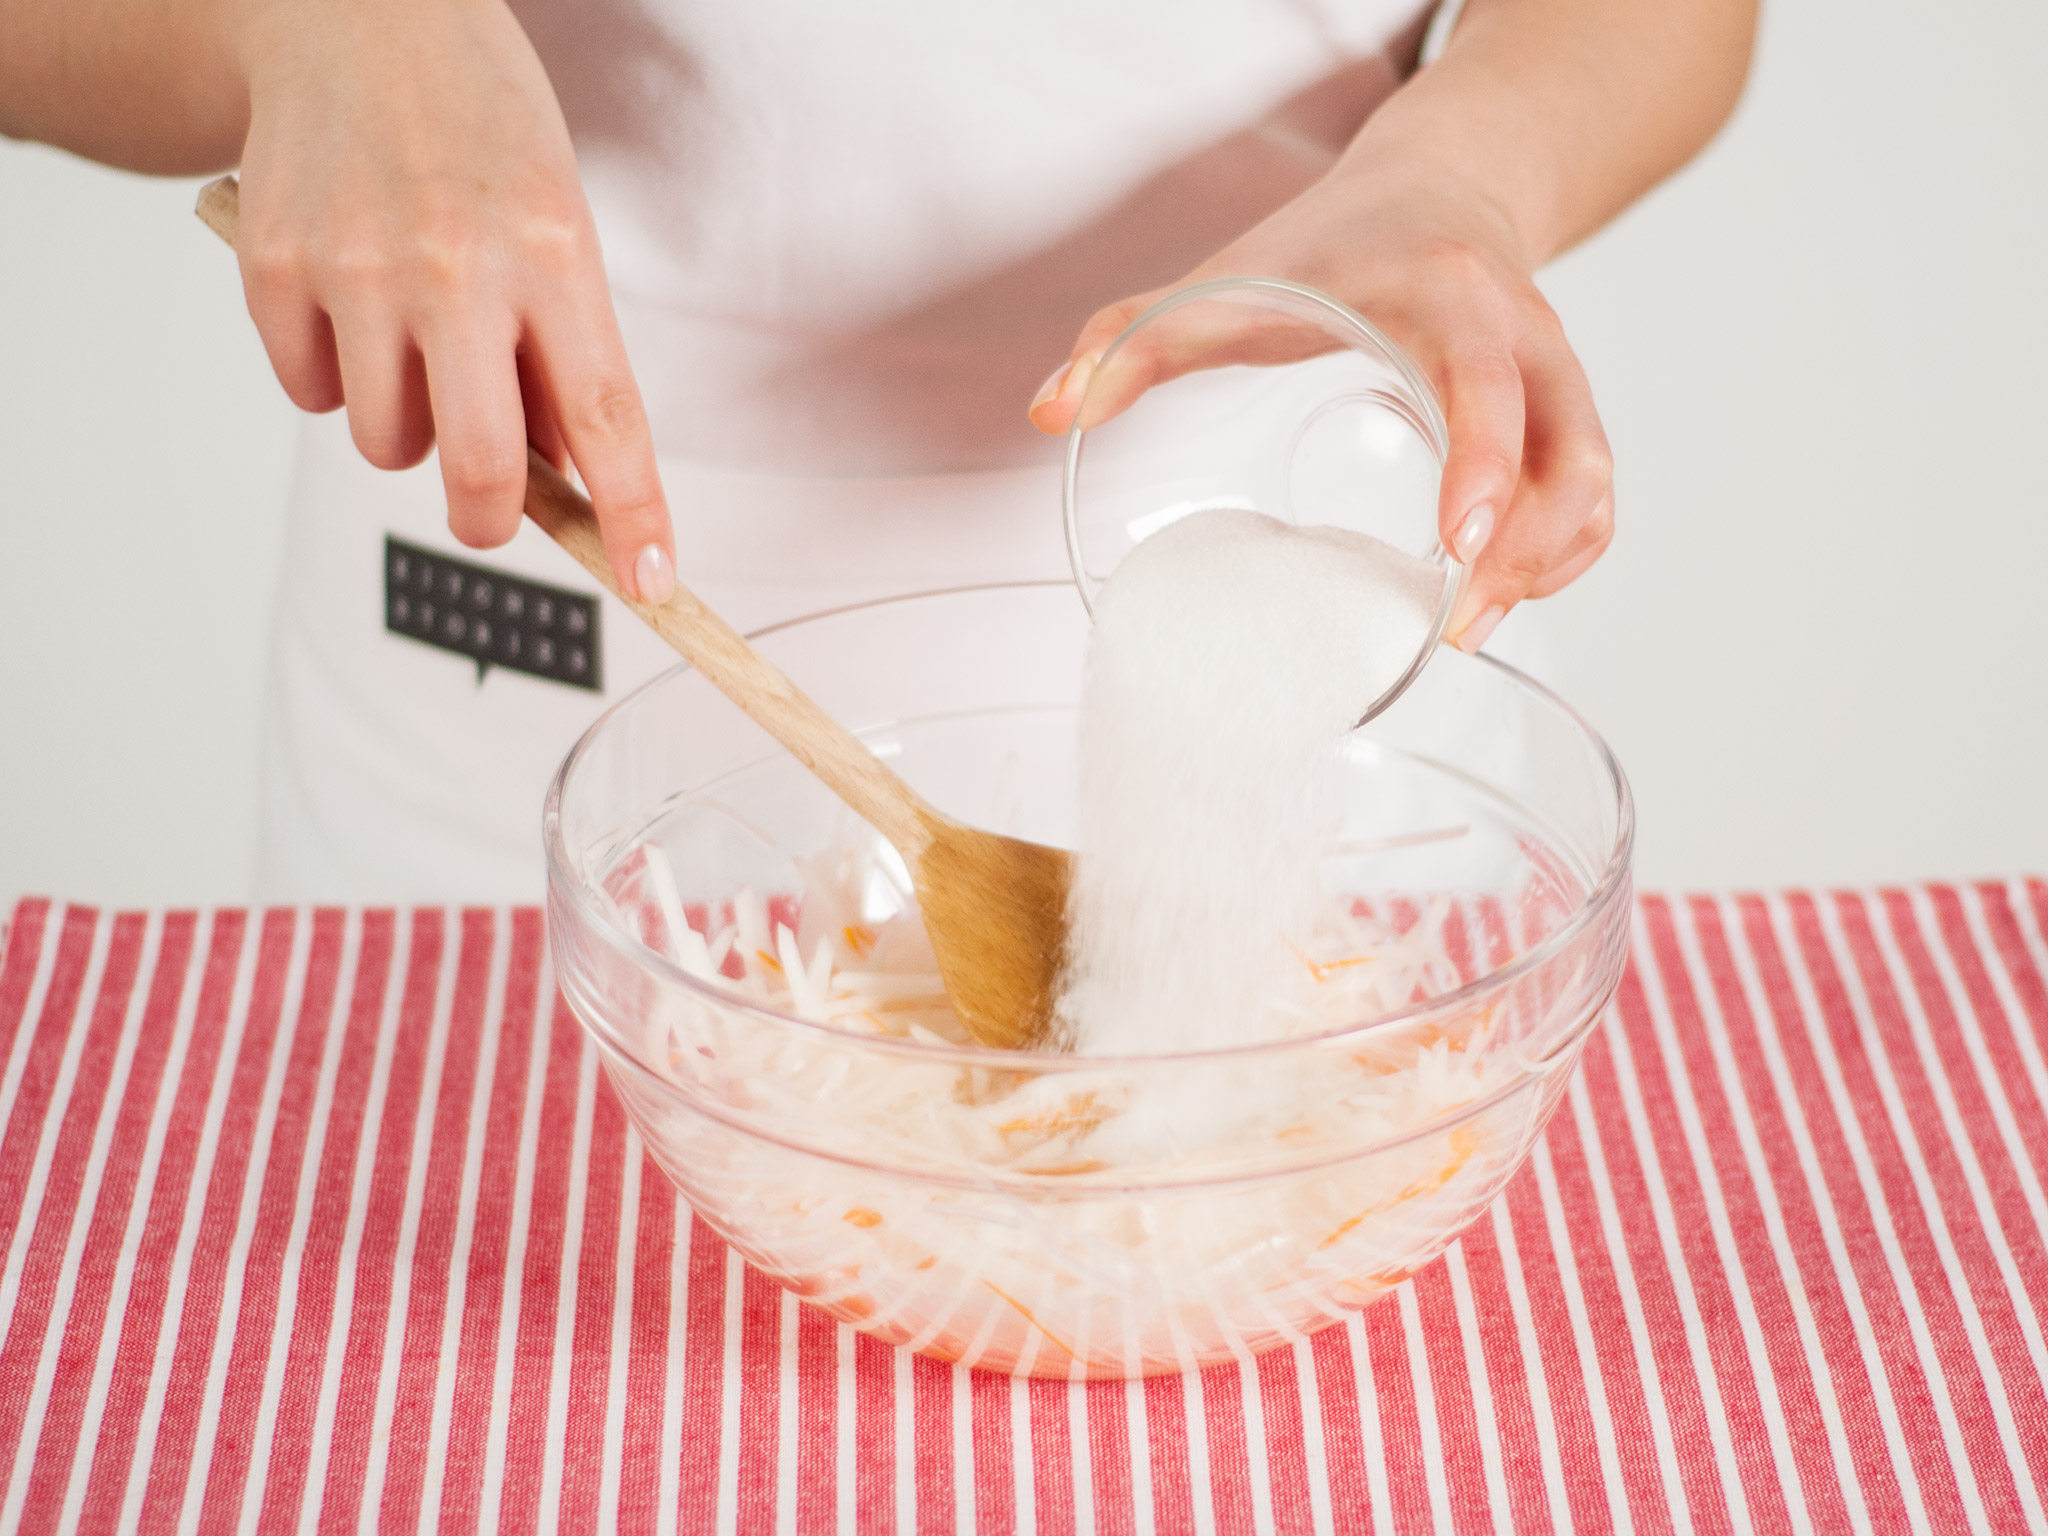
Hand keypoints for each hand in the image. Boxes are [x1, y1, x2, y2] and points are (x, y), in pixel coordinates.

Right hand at [232, 0, 673, 599]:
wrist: (352, 16)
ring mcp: (358, 267)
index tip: (652, 582)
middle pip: (482, 466)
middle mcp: (457, 265)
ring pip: (387, 446)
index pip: (606, 418)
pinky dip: (333, 378)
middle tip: (489, 508)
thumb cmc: (479, 133)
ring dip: (406, 430)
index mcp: (554, 253)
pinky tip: (349, 303)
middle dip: (489, 516)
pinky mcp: (274, 266)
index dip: (632, 514)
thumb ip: (561, 352)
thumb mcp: (558, 224)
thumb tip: (564, 483)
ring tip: (413, 343)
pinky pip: (309, 396)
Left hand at [1028, 165, 1611, 650]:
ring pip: (1592, 477)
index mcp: (1445, 295)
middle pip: (1566, 444)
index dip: (1486, 460)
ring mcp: (1555, 375)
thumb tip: (1052, 410)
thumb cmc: (1332, 244)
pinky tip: (1502, 599)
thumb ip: (1135, 337)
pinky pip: (1593, 493)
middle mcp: (1520, 332)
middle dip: (1528, 541)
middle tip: (1460, 620)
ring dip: (1551, 561)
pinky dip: (1565, 553)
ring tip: (1471, 627)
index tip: (1462, 541)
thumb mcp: (1231, 277)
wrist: (1438, 191)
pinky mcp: (1566, 413)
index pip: (1484, 379)